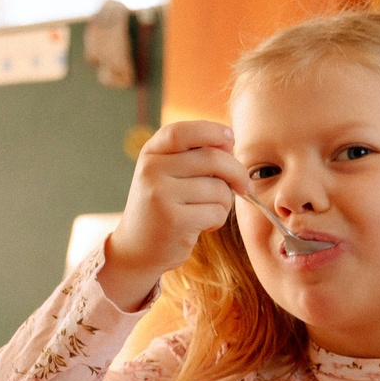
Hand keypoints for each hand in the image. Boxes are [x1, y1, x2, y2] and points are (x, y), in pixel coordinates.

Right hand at [102, 121, 248, 309]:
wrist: (136, 249)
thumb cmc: (162, 207)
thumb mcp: (168, 174)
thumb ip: (194, 155)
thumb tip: (230, 142)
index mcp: (151, 154)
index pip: (183, 131)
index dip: (212, 131)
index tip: (230, 140)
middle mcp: (151, 170)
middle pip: (213, 158)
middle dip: (237, 172)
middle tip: (243, 186)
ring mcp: (160, 194)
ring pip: (219, 188)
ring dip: (225, 202)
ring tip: (209, 211)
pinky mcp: (173, 220)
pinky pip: (216, 212)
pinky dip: (218, 220)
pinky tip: (204, 226)